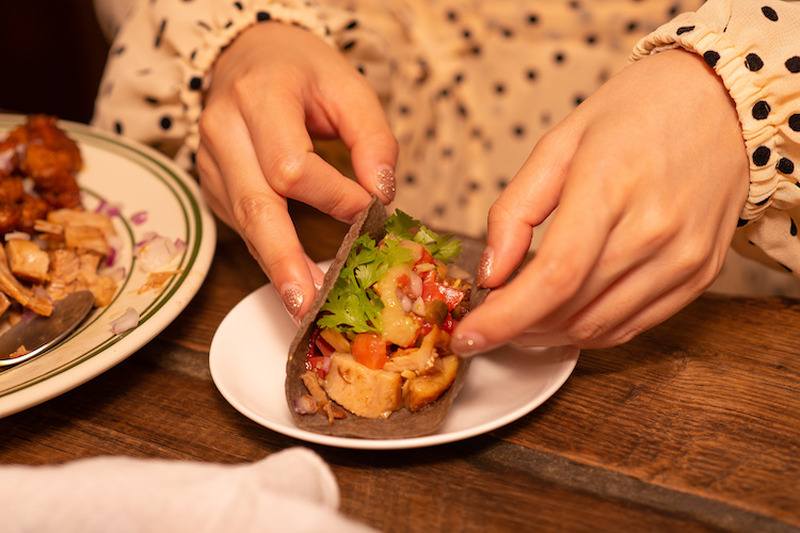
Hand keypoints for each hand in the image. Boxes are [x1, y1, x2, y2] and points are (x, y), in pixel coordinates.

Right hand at [196, 22, 397, 318]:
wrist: (246, 55)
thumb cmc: (301, 71)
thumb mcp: (349, 87)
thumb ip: (374, 139)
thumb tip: (381, 195)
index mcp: (260, 97)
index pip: (292, 167)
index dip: (335, 197)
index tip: (371, 212)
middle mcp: (224, 130)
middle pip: (254, 206)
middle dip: (283, 260)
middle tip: (307, 303)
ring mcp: (210, 161)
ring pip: (245, 223)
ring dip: (277, 265)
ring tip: (306, 303)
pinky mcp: (211, 184)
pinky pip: (241, 223)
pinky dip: (269, 249)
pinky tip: (292, 270)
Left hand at [453, 49, 748, 351]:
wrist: (723, 102)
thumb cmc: (636, 112)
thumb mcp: (558, 143)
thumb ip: (515, 210)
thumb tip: (491, 274)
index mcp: (610, 186)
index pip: (554, 276)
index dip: (504, 318)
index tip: (467, 337)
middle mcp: (656, 230)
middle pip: (572, 310)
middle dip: (516, 329)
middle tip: (486, 322)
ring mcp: (684, 258)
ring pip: (600, 328)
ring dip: (549, 335)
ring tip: (522, 319)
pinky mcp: (701, 275)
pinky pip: (634, 326)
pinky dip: (590, 331)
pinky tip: (565, 315)